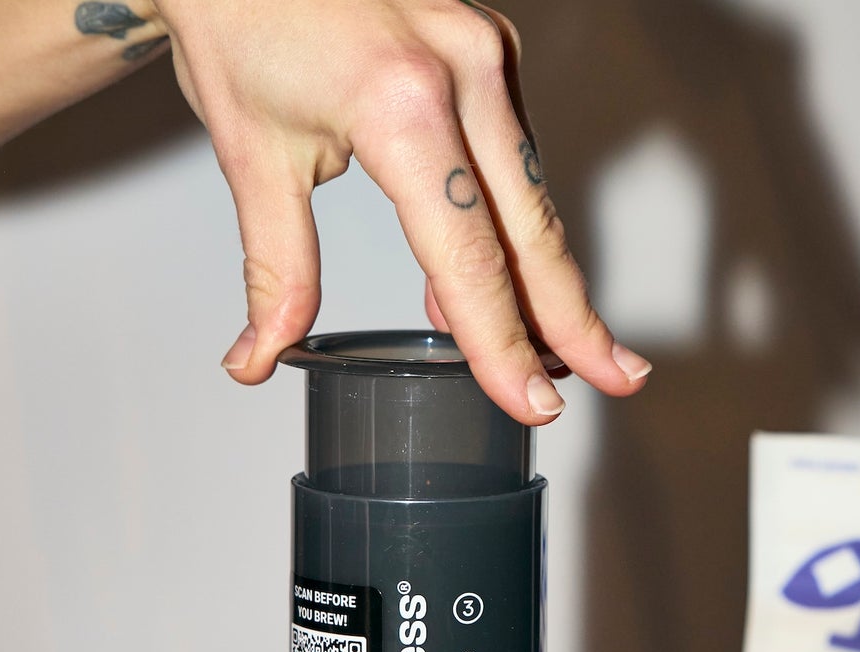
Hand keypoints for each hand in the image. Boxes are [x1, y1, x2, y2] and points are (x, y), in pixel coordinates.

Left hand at [150, 0, 651, 421]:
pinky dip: (513, 226)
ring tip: (556, 356)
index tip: (532, 404)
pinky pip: (518, 159)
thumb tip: (258, 358)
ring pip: (534, 198)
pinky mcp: (490, 48)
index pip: (470, 259)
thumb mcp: (249, 153)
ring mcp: (487, 53)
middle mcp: (465, 73)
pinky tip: (501, 280)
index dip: (503, 345)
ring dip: (543, 283)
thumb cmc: (239, 15)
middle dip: (575, 321)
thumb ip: (276, 269)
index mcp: (402, 106)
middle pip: (536, 232)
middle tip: (620, 380)